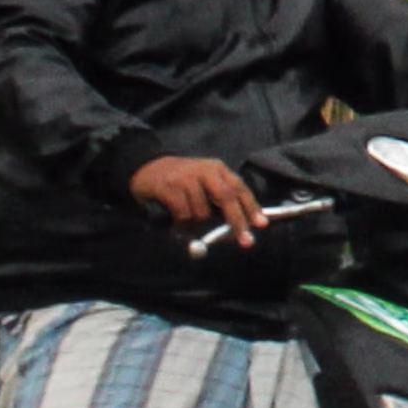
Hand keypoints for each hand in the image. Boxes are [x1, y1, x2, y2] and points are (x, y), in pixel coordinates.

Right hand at [129, 153, 265, 245]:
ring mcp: (186, 177)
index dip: (252, 207)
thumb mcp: (204, 183)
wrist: (146, 167)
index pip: (239, 188)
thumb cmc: (181, 181)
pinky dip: (182, 223)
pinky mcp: (168, 186)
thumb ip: (220, 201)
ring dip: (198, 224)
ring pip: (202, 210)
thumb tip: (238, 228)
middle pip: (226, 197)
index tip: (261, 225)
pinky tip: (177, 223)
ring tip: (188, 222)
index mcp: (217, 169)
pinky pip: (183, 213)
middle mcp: (204, 170)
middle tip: (245, 240)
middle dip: (237, 221)